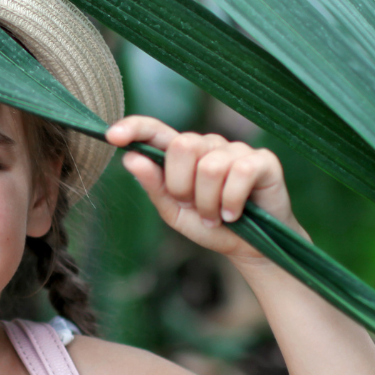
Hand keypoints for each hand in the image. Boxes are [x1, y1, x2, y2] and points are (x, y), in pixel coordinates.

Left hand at [105, 116, 304, 264]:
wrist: (251, 248)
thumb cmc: (211, 226)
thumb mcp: (175, 212)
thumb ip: (154, 186)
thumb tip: (130, 158)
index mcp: (182, 155)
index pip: (155, 130)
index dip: (135, 127)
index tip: (112, 136)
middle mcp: (208, 145)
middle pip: (182, 146)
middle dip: (182, 186)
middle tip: (195, 208)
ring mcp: (236, 150)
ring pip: (210, 166)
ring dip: (209, 203)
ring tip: (217, 216)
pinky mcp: (262, 160)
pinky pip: (239, 172)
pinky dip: (232, 202)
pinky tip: (234, 213)